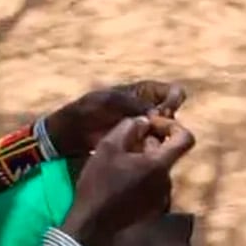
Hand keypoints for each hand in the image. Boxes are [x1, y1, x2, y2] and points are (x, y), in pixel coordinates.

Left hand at [42, 81, 188, 158]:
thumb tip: (157, 113)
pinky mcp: (138, 145)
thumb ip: (133, 103)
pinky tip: (143, 152)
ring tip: (149, 143)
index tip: (165, 111)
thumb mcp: (109, 101)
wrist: (72, 133)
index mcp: (143, 92)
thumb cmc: (87, 110)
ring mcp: (144, 128)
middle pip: (172, 114)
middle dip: (169, 122)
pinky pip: (153, 147)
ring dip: (162, 137)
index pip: (173, 92)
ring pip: (165, 132)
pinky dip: (152, 149)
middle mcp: (148, 109)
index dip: (174, 100)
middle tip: (158, 130)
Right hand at [62, 115, 194, 245]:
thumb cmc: (99, 184)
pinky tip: (120, 178)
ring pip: (158, 168)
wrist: (93, 224)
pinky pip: (153, 183)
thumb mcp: (108, 147)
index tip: (151, 124)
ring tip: (119, 161)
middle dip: (149, 142)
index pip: (186, 138)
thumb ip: (129, 127)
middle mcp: (166, 181)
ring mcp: (161, 197)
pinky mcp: (153, 207)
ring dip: (143, 159)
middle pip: (167, 153)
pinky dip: (141, 175)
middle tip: (124, 141)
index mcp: (159, 165)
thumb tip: (144, 121)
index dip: (172, 126)